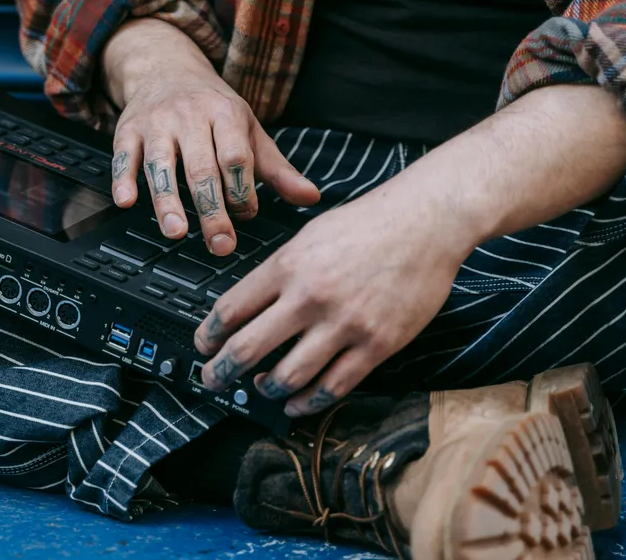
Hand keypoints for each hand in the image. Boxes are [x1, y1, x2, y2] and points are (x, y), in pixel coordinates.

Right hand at [102, 19, 318, 254]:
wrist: (166, 69)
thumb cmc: (213, 109)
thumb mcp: (249, 130)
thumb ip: (276, 169)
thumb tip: (311, 197)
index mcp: (225, 114)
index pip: (236, 156)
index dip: (242, 189)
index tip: (246, 216)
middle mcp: (189, 116)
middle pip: (201, 167)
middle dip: (211, 208)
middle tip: (220, 243)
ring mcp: (156, 123)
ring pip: (161, 164)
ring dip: (167, 199)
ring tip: (175, 231)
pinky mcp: (127, 131)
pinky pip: (123, 157)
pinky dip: (123, 179)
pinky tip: (126, 202)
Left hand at [194, 186, 471, 414]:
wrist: (423, 222)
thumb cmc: (367, 224)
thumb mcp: (307, 236)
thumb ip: (278, 271)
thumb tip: (248, 305)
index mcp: (287, 266)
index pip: (230, 309)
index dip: (208, 335)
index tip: (202, 346)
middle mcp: (309, 297)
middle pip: (248, 348)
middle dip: (221, 371)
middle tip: (212, 380)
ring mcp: (344, 324)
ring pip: (288, 376)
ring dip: (266, 389)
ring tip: (259, 388)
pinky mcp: (377, 344)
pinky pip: (334, 386)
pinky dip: (309, 402)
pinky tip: (297, 403)